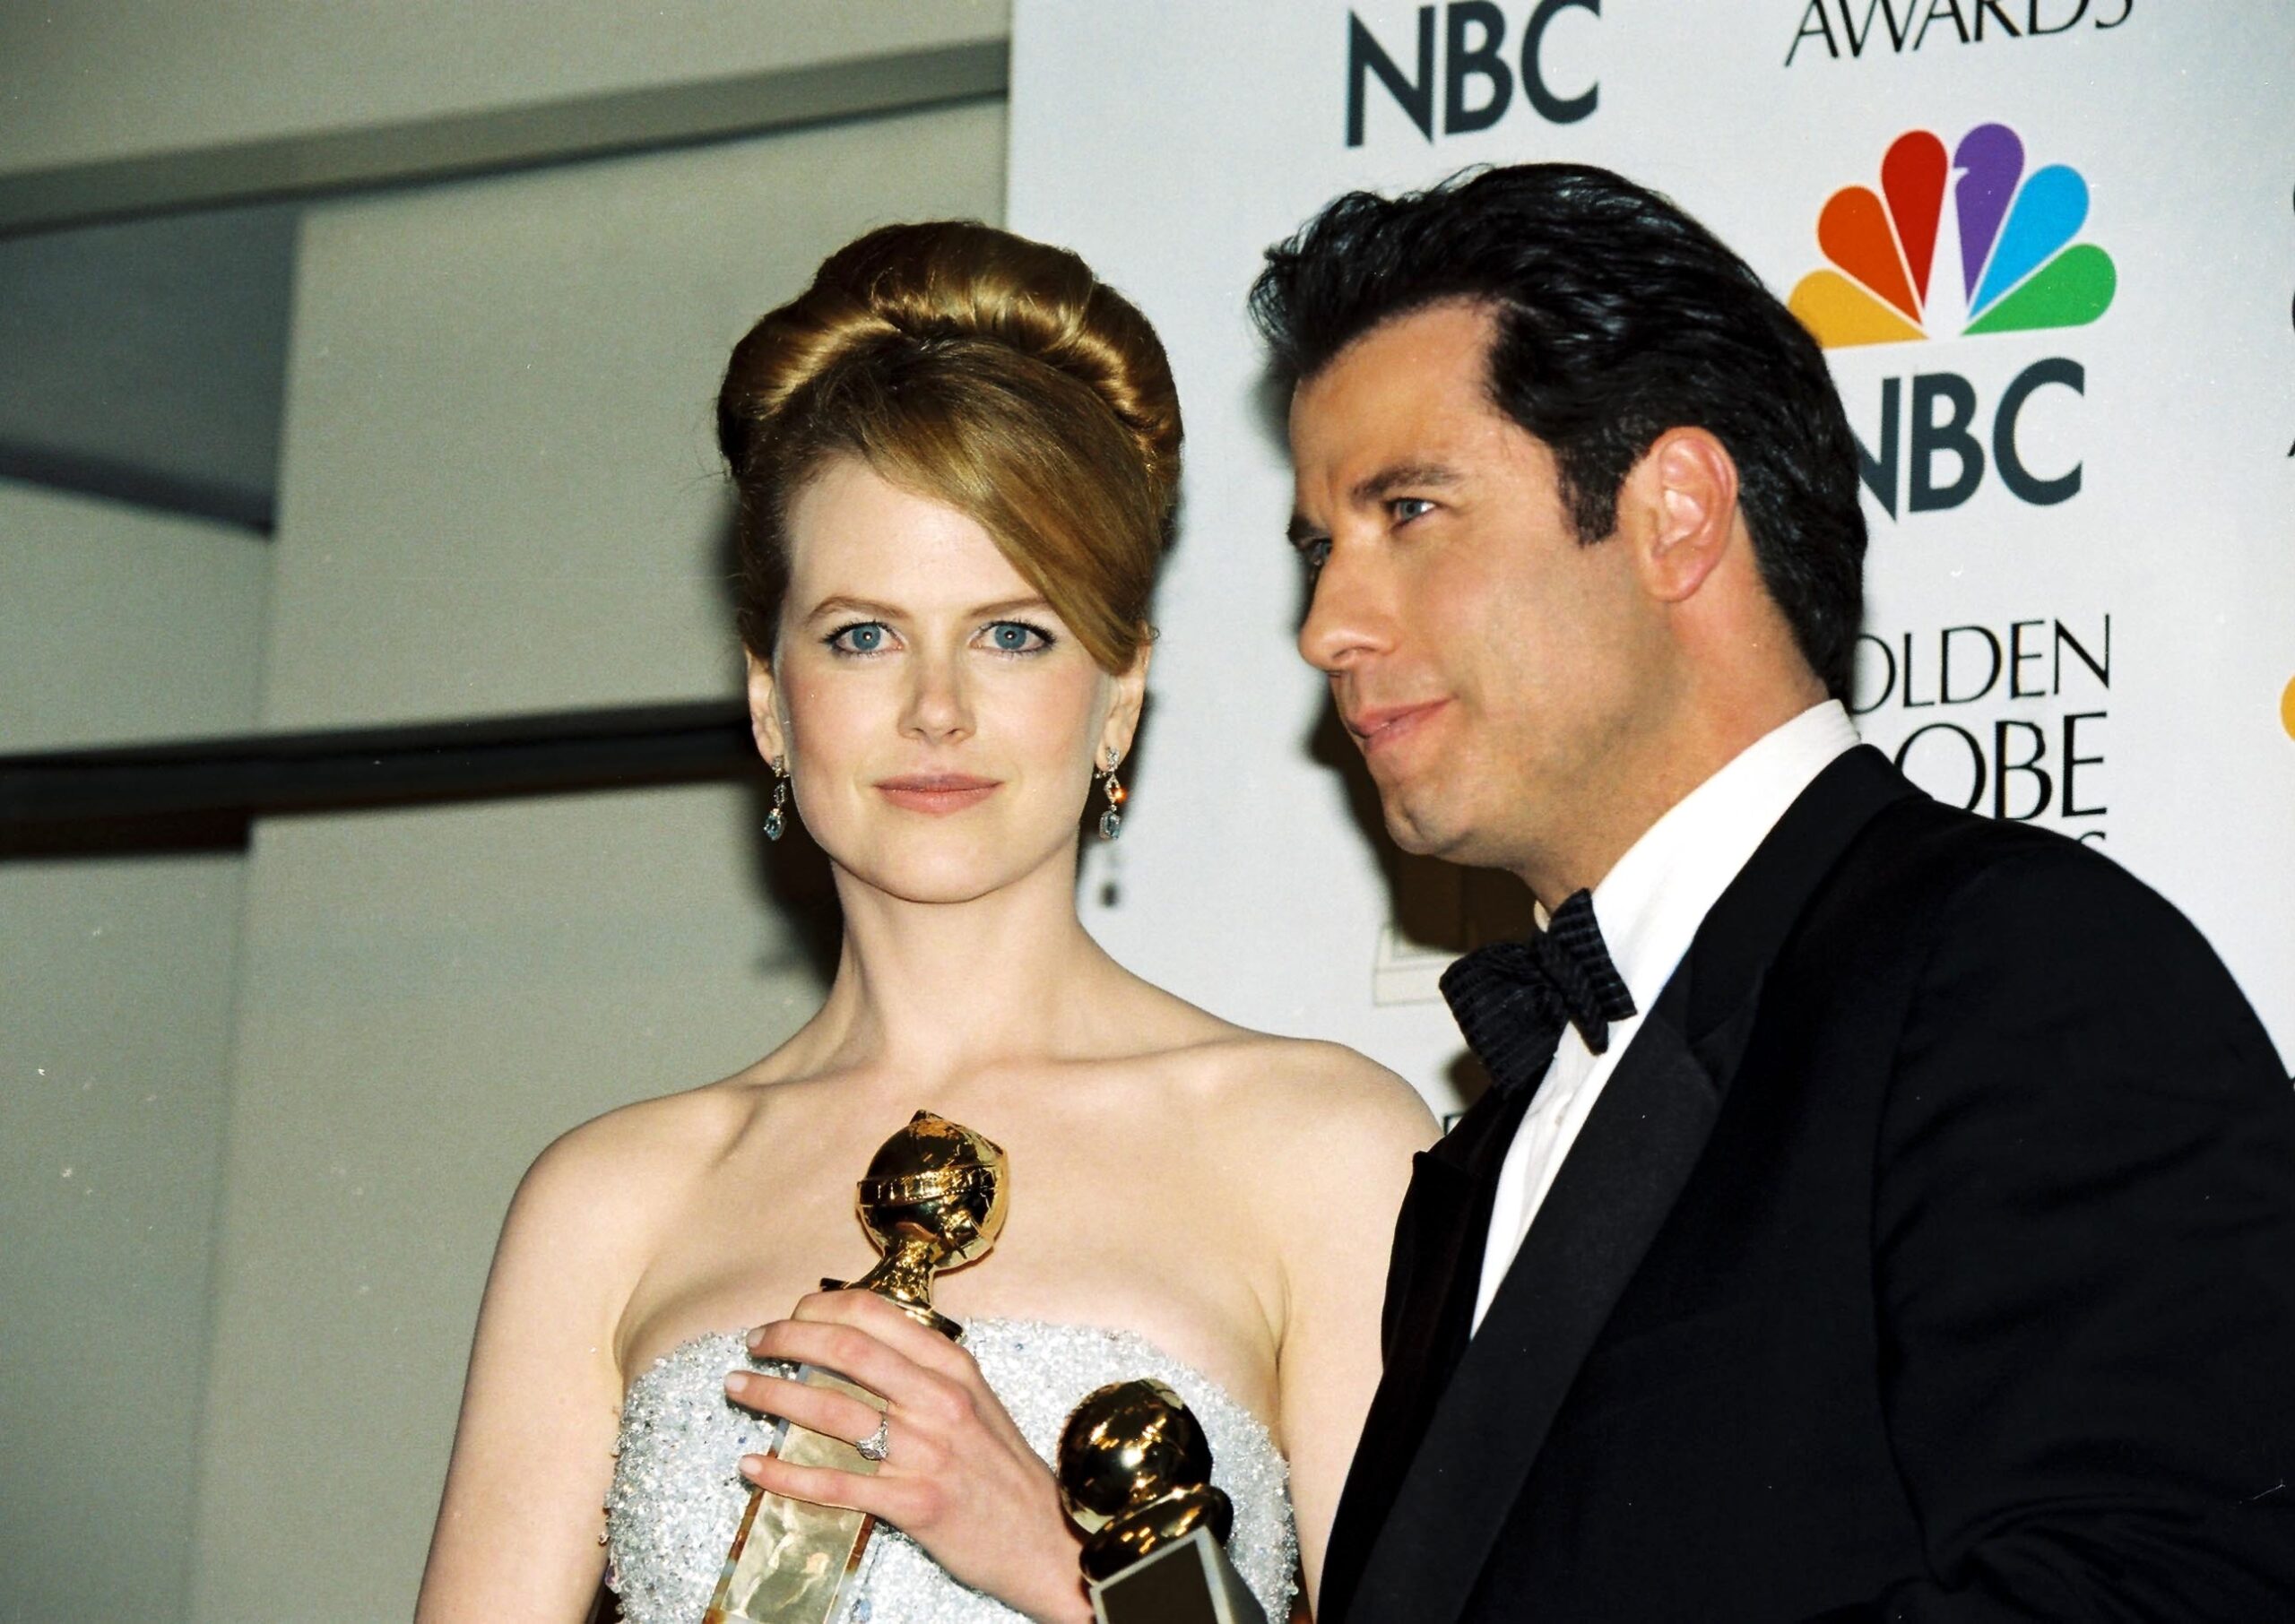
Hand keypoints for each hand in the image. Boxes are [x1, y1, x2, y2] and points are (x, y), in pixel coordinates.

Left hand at [727, 1290, 1091, 1623]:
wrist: (1046, 1539)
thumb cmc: (1003, 1471)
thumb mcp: (976, 1402)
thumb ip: (925, 1373)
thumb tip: (859, 1349)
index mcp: (954, 1368)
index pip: (875, 1315)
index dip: (819, 1308)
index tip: (789, 1316)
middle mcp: (939, 1400)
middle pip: (846, 1350)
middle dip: (786, 1339)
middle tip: (754, 1343)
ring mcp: (927, 1451)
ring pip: (832, 1410)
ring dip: (772, 1396)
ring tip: (737, 1387)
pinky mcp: (914, 1504)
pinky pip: (835, 1483)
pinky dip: (785, 1473)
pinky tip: (753, 1467)